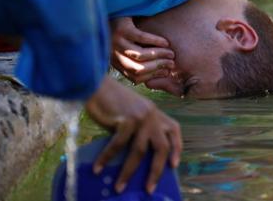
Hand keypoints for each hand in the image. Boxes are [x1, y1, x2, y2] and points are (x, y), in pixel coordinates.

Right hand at [85, 76, 182, 194]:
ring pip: (139, 151)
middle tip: (150, 188)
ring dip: (128, 172)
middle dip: (156, 170)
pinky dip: (107, 158)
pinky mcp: (127, 119)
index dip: (177, 148)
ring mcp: (141, 117)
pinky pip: (118, 145)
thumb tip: (135, 159)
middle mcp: (153, 115)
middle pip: (162, 147)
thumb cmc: (110, 102)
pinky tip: (98, 168)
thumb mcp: (131, 114)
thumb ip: (138, 130)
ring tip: (119, 187)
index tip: (174, 165)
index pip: (174, 130)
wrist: (95, 84)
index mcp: (156, 113)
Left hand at [110, 17, 174, 83]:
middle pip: (137, 69)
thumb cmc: (120, 29)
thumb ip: (134, 59)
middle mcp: (113, 54)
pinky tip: (165, 42)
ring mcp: (116, 42)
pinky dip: (156, 41)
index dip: (152, 76)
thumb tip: (159, 70)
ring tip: (171, 53)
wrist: (107, 9)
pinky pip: (141, 38)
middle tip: (172, 63)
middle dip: (158, 67)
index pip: (134, 77)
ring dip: (159, 55)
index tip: (166, 71)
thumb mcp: (123, 48)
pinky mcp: (121, 29)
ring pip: (140, 55)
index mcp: (114, 62)